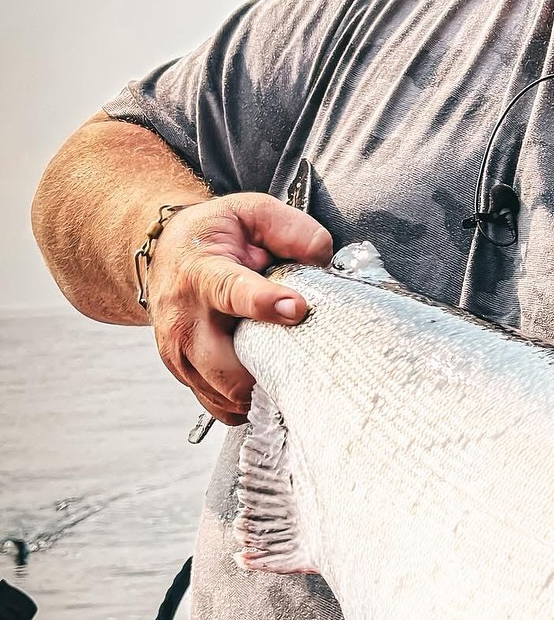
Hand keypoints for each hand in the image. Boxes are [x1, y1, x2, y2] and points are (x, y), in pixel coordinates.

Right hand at [145, 193, 331, 425]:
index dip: (264, 303)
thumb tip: (321, 259)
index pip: (231, 292)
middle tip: (307, 357)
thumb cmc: (216, 235)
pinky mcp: (185, 376)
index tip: (297, 309)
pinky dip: (249, 404)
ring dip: (265, 388)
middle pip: (227, 369)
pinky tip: (269, 381)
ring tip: (289, 365)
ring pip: (227, 395)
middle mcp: (184, 319)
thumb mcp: (251, 212)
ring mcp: (179, 354)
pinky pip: (222, 407)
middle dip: (272, 369)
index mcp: (202, 273)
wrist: (167, 254)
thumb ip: (291, 230)